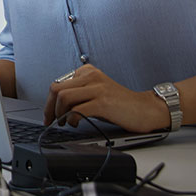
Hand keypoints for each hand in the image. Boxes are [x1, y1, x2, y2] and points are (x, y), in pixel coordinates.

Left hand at [44, 64, 170, 132]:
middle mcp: (91, 76)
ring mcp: (97, 88)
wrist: (146, 110)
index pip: (58, 84)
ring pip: (64, 97)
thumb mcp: (97, 93)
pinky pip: (78, 109)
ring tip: (65, 123)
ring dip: (59, 114)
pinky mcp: (103, 102)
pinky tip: (75, 124)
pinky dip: (71, 119)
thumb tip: (57, 106)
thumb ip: (79, 93)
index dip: (49, 101)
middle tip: (52, 121)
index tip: (49, 114)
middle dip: (49, 108)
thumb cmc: (121, 105)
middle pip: (57, 89)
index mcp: (87, 72)